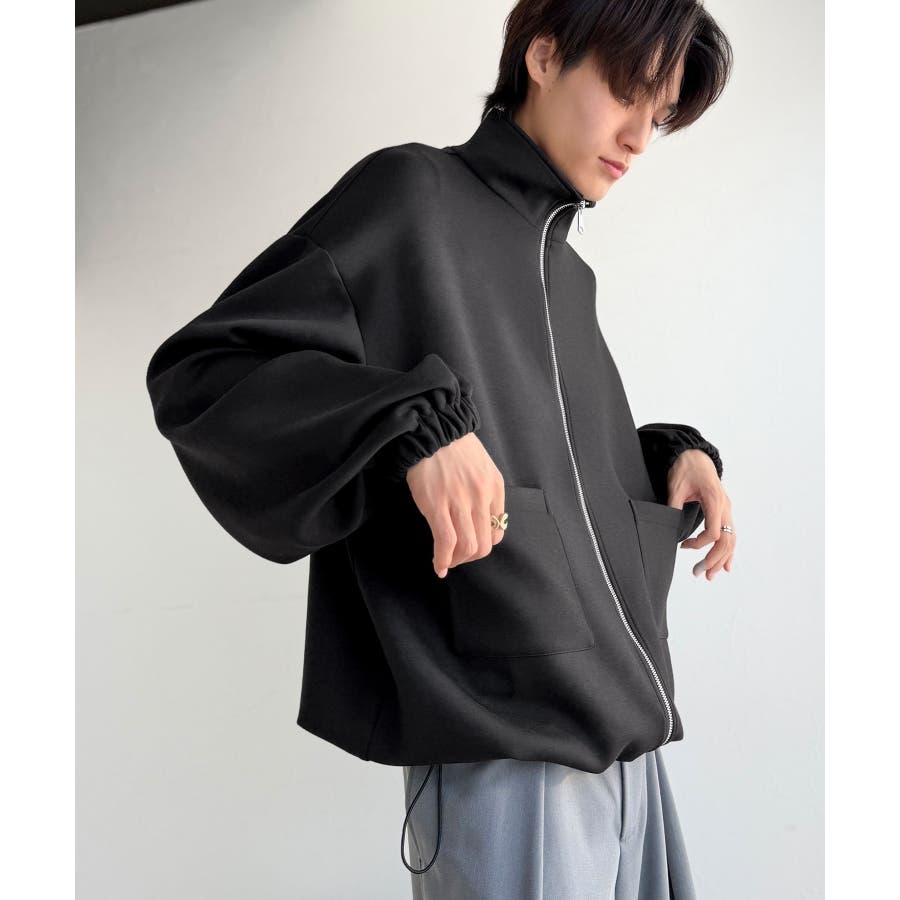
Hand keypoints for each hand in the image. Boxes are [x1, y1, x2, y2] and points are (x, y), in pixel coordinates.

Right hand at [405, 432, 505, 578]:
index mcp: (494, 487)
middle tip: (458, 557)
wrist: (432, 430)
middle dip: (471, 557)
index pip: (498, 530)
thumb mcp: (482, 468)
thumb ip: (485, 494)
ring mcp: (460, 502)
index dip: (484, 544)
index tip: (471, 546)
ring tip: (447, 561)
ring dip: (457, 561)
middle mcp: (481, 497)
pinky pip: (446, 541)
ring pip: (468, 547)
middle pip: (485, 544)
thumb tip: (482, 524)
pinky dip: (443, 559)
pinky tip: (438, 565)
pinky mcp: (437, 505)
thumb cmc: (454, 448)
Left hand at [667, 449, 735, 580]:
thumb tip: (668, 527)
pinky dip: (728, 550)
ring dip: (722, 558)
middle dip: (714, 559)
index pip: (713, 532)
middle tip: (701, 574)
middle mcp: (725, 506)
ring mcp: (727, 508)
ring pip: (731, 539)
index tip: (683, 546)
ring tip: (711, 574)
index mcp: (715, 500)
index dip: (699, 544)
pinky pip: (730, 533)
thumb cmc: (685, 468)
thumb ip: (674, 506)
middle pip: (726, 540)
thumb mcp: (675, 486)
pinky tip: (726, 564)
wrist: (695, 455)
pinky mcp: (724, 510)